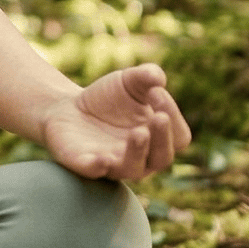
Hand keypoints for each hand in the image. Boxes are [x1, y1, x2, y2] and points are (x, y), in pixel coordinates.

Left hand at [37, 63, 190, 181]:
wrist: (70, 107)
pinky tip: (102, 159)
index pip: (179, 136)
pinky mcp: (86, 164)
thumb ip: (146, 76)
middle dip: (162, 138)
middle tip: (159, 117)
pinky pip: (94, 171)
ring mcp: (114, 164)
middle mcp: (142, 158)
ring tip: (139, 132)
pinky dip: (98, 166)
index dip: (173, 115)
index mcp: (159, 138)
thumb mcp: (129, 81)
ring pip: (133, 168)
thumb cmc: (109, 99)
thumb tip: (157, 77)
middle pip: (162, 158)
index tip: (155, 91)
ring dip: (137, 152)